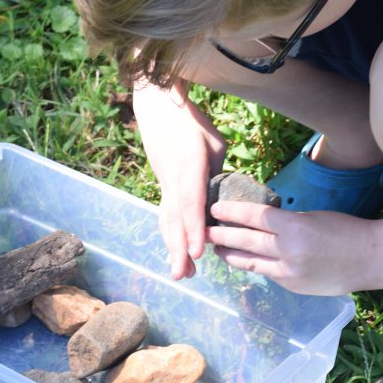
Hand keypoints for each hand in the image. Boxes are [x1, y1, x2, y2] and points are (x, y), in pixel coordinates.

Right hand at [134, 79, 225, 279]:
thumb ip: (220, 172)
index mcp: (189, 165)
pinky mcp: (163, 186)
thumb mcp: (214, 142)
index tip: (198, 251)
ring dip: (173, 247)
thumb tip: (225, 199)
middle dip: (179, 249)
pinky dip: (171, 235)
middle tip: (183, 275)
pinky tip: (177, 252)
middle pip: (174, 219)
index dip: (193, 228)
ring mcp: (165, 183)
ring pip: (167, 220)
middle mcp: (173, 178)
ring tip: (181, 272)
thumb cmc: (191, 121)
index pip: (191, 203)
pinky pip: (166, 214)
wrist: (157, 107)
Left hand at [206, 200, 373, 295]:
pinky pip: (268, 273)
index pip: (255, 216)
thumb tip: (259, 221)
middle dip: (222, 235)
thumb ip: (286, 222)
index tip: (216, 209)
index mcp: (295, 227)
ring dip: (230, 255)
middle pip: (246, 240)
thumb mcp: (313, 217)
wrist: (370, 259)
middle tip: (205, 230)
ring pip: (250, 262)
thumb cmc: (345, 230)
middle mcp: (289, 251)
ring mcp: (290, 272)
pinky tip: (245, 260)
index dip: (232, 212)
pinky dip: (255, 265)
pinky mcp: (293, 286)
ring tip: (216, 249)